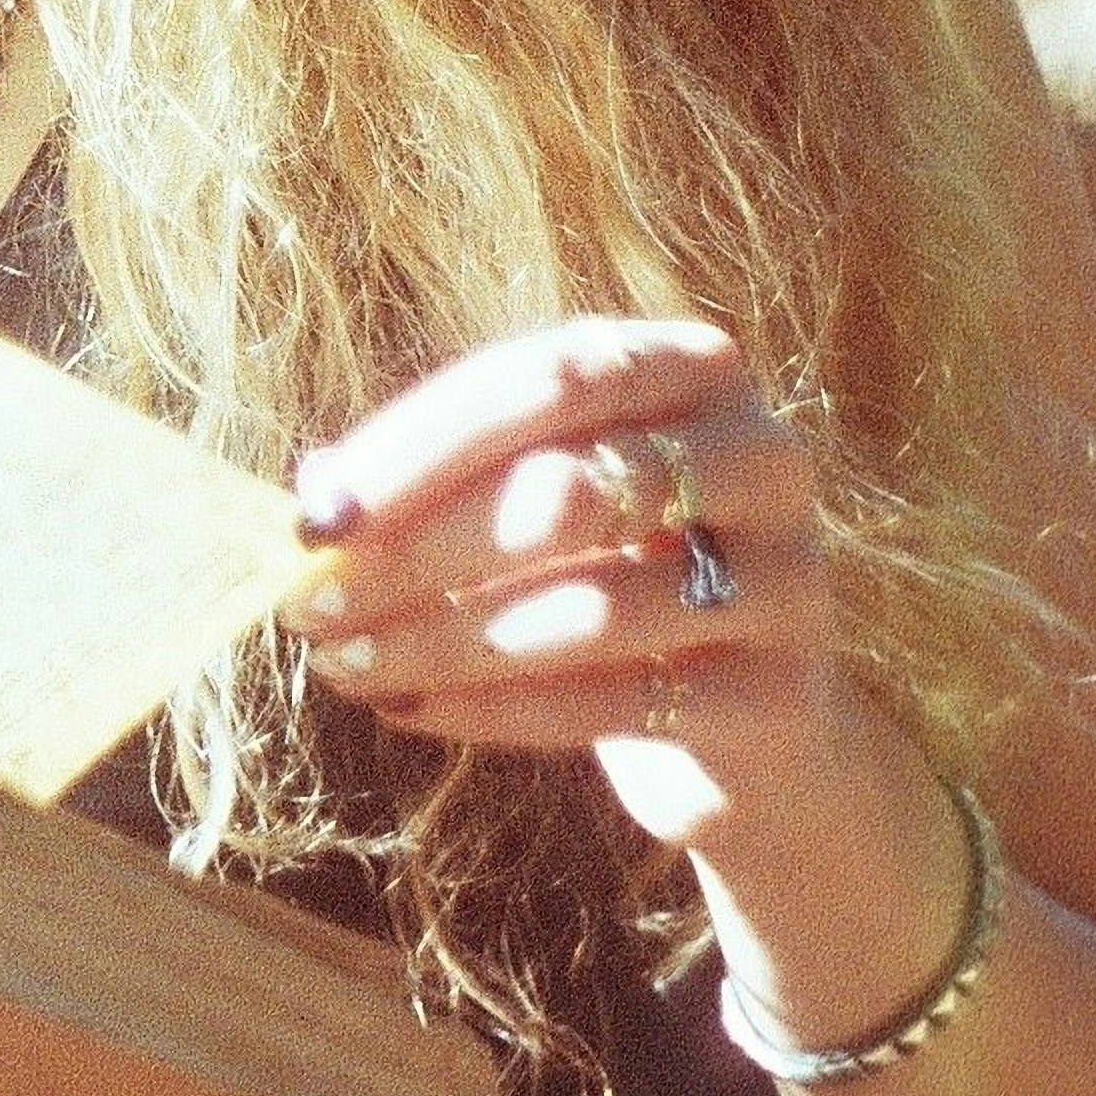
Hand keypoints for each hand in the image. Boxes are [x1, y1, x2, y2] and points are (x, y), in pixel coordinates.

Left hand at [282, 316, 853, 851]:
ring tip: (342, 665)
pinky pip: (612, 702)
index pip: (546, 378)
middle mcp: (759, 454)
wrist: (757, 727)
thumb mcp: (538, 500)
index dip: (419, 441)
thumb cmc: (617, 573)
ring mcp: (785, 577)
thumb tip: (311, 487)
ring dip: (440, 640)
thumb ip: (437, 478)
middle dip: (420, 547)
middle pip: (566, 485)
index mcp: (693, 367)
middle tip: (310, 601)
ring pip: (587, 607)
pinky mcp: (777, 696)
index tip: (316, 512)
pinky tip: (406, 710)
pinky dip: (492, 711)